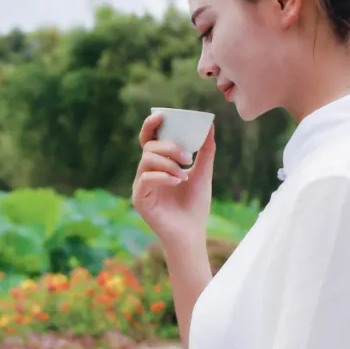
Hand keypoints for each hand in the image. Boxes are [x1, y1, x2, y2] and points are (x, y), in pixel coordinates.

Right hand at [132, 114, 215, 244]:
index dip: (151, 125)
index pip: (150, 139)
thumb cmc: (195, 204)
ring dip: (168, 163)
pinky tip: (177, 181)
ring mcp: (141, 185)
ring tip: (184, 175)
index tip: (162, 115)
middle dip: (169, 147)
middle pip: (149, 147)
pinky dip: (163, 176)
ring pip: (146, 160)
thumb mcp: (203, 173)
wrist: (192, 233)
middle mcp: (147, 172)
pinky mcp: (139, 199)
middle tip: (187, 157)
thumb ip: (206, 150)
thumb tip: (210, 125)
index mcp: (159, 164)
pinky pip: (146, 179)